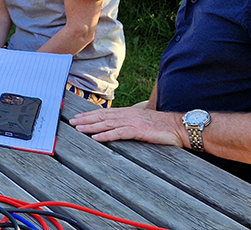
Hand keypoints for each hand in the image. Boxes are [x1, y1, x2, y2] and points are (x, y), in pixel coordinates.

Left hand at [70, 107, 185, 146]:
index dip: (90, 115)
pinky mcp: (138, 130)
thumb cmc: (162, 126)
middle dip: (85, 119)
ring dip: (91, 127)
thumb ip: (130, 122)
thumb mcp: (142, 122)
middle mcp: (127, 114)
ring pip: (107, 124)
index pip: (105, 113)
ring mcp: (132, 122)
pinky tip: (96, 138)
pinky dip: (106, 135)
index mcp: (128, 112)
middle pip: (102, 116)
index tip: (78, 117)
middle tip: (71, 122)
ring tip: (78, 128)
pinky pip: (118, 133)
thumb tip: (118, 127)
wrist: (179, 127)